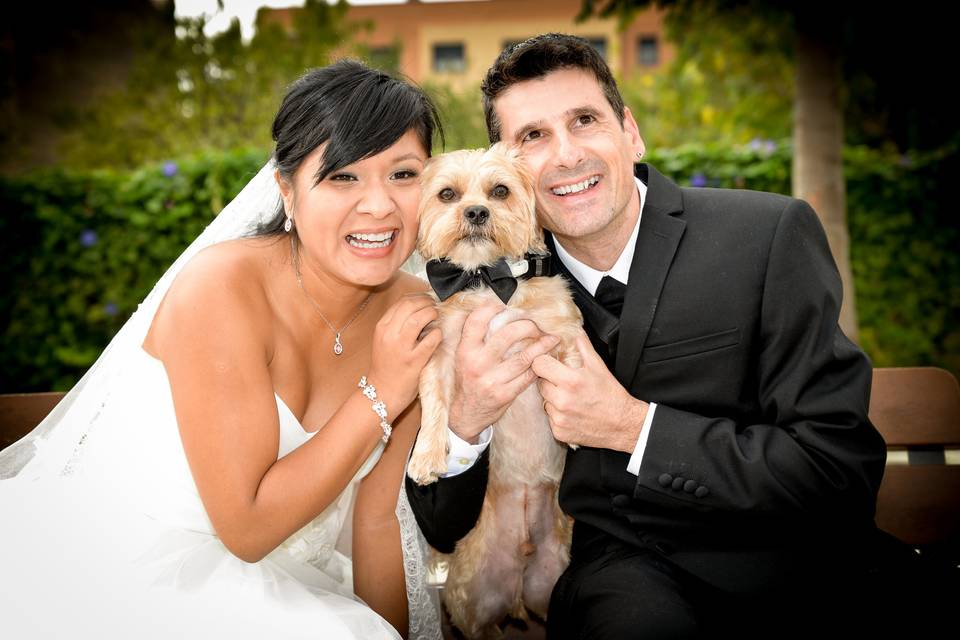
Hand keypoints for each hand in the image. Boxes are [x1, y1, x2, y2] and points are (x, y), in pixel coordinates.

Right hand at [368, 293, 441, 415]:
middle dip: (427, 302)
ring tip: (436, 317)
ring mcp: (401, 347)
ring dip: (432, 314)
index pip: (401, 302)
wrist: (382, 392)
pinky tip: (437, 335)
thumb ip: (397, 323)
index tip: (427, 299)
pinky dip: (437, 333)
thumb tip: (419, 305)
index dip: (418, 297)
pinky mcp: (414, 360)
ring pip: (419, 318)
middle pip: (410, 305)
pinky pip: (431, 339)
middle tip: (435, 306)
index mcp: (382, 327)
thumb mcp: (385, 339)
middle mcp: (389, 334)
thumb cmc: (387, 365)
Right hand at [449, 303, 560, 442]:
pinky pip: (529, 375)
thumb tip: (494, 310)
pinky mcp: (505, 394)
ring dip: (542, 345)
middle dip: (528, 326)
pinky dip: (539, 365)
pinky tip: (546, 359)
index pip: (477, 320)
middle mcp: (477, 363)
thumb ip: (475, 337)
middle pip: (508, 334)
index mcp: (465, 350)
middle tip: (536, 325)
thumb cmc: (468, 381)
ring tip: (552, 339)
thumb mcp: (463, 357)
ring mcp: (492, 380)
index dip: (493, 307)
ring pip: (524, 356)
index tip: (506, 305)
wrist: (466, 414)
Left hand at [534, 331, 647, 450]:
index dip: (543, 361)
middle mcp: (562, 400)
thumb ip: (583, 346)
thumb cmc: (611, 394)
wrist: (622, 424)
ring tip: (570, 398)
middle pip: (540, 383)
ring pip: (544, 402)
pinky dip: (557, 415)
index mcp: (571, 381)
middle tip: (564, 382)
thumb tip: (574, 331)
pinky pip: (550, 418)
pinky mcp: (559, 431)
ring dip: (552, 398)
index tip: (549, 363)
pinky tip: (572, 412)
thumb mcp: (599, 366)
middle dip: (549, 380)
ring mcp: (559, 418)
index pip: (539, 364)